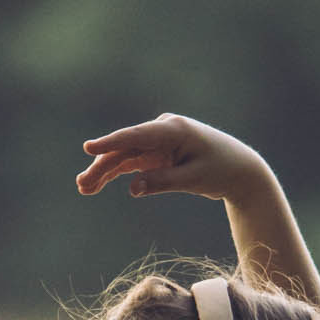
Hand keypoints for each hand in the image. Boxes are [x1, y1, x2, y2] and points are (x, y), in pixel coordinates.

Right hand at [77, 113, 272, 209]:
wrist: (238, 168)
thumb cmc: (220, 170)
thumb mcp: (193, 179)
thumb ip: (162, 182)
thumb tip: (132, 188)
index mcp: (173, 130)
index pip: (135, 137)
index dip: (110, 143)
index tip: (88, 148)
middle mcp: (162, 130)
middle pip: (125, 149)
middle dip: (102, 166)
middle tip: (82, 186)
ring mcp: (158, 141)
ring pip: (125, 156)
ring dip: (105, 172)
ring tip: (84, 188)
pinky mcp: (157, 153)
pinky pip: (132, 163)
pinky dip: (117, 173)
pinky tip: (98, 184)